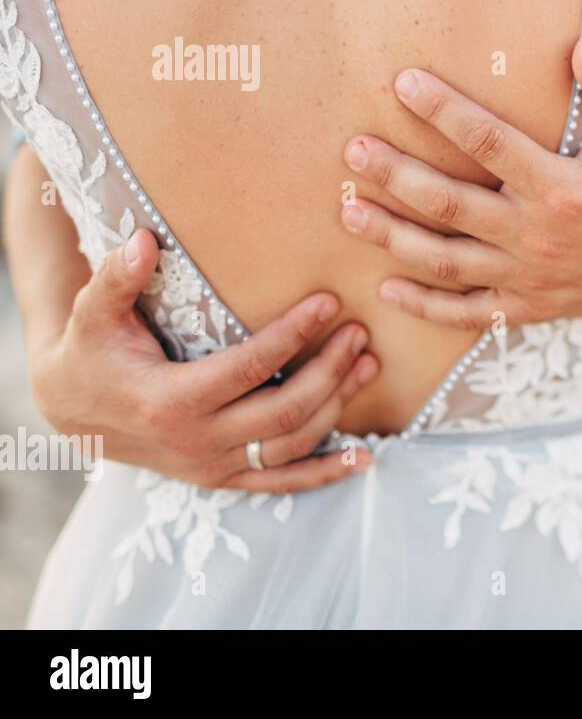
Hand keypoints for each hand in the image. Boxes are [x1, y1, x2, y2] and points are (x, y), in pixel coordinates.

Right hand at [31, 229, 377, 492]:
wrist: (69, 409)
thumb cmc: (89, 350)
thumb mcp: (92, 312)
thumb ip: (116, 277)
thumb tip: (142, 240)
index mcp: (169, 400)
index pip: (250, 367)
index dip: (294, 334)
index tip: (330, 301)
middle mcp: (196, 442)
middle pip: (284, 412)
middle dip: (329, 371)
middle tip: (359, 332)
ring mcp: (212, 466)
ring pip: (291, 446)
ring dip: (337, 408)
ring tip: (368, 365)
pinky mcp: (221, 478)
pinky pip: (281, 484)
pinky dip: (325, 473)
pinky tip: (364, 457)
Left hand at [338, 35, 581, 327]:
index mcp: (563, 187)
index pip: (489, 142)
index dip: (442, 111)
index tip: (402, 83)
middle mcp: (538, 235)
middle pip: (448, 204)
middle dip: (394, 176)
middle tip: (352, 152)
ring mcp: (530, 277)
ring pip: (444, 261)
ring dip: (392, 237)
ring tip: (348, 211)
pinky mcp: (530, 306)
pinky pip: (468, 313)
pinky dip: (424, 306)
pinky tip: (386, 288)